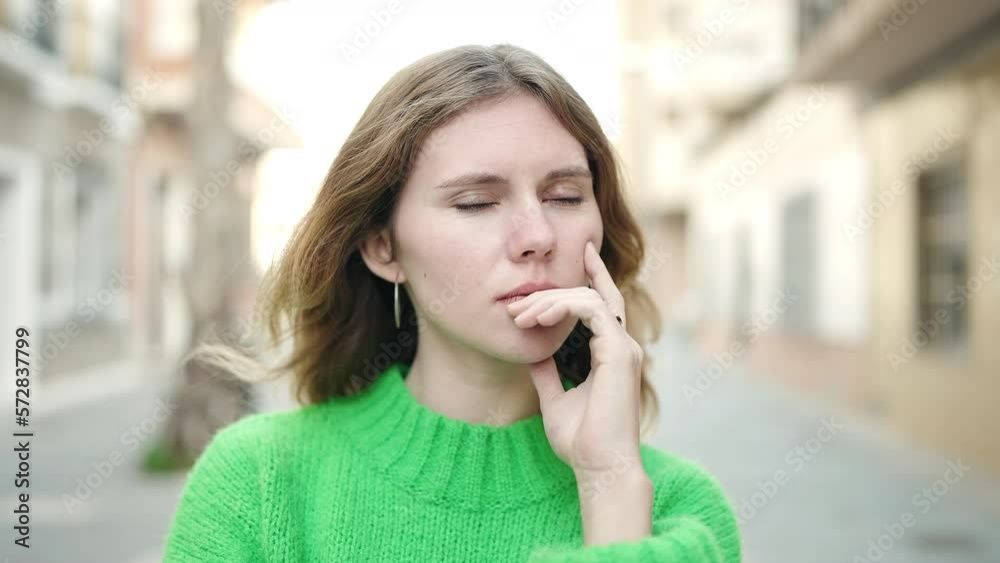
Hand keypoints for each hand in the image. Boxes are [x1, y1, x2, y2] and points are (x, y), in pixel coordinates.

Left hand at [505, 240, 644, 473]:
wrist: (598, 467)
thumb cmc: (581, 442)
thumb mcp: (555, 399)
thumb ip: (547, 372)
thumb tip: (532, 354)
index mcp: (612, 353)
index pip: (603, 303)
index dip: (593, 274)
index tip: (579, 251)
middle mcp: (622, 346)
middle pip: (595, 294)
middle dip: (556, 288)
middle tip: (517, 304)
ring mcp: (623, 348)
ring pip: (589, 298)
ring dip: (551, 301)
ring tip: (520, 316)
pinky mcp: (618, 353)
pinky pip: (592, 309)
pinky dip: (563, 306)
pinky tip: (537, 319)